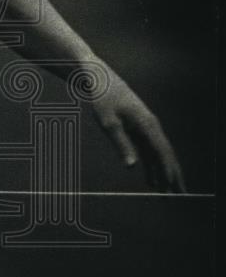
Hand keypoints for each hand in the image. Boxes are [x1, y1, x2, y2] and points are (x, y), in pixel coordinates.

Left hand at [90, 72, 184, 192]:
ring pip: (158, 155)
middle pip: (165, 155)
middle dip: (172, 176)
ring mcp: (146, 128)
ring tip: (165, 194)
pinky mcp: (138, 130)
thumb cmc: (103, 99)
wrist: (100, 80)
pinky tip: (151, 180)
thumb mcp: (109, 123)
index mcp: (147, 124)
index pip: (162, 151)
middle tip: (178, 196)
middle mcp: (151, 127)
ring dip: (162, 174)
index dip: (169, 170)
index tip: (174, 186)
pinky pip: (148, 152)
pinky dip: (151, 166)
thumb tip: (132, 166)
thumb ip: (121, 144)